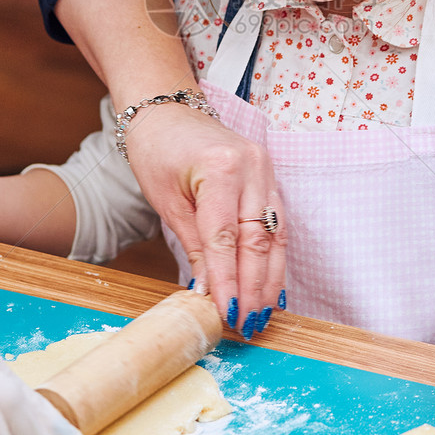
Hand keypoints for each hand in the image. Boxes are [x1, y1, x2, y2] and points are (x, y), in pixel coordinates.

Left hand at [125, 102, 286, 337]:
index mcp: (221, 168)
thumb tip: (208, 291)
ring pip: (276, 235)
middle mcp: (252, 167)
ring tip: (263, 314)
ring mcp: (266, 170)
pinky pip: (277, 223)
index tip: (227, 315)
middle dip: (254, 287)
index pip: (226, 238)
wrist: (167, 109)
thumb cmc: (157, 148)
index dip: (229, 282)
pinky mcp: (269, 176)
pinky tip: (271, 284)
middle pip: (258, 240)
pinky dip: (274, 257)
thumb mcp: (166, 200)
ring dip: (270, 278)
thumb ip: (193, 246)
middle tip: (248, 325)